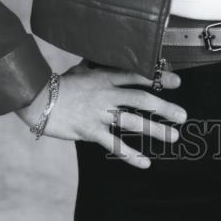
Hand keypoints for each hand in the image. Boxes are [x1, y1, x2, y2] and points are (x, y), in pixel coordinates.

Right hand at [15, 62, 186, 168]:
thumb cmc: (61, 83)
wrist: (38, 100)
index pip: (138, 75)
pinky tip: (145, 163)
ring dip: (156, 130)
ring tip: (173, 136)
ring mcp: (100, 114)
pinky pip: (114, 145)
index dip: (159, 78)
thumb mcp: (82, 68)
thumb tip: (108, 57)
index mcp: (106, 77)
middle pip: (142, 99)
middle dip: (165, 108)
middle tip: (182, 115)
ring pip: (133, 122)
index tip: (177, 82)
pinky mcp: (91, 132)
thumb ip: (99, 66)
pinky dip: (131, 155)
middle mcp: (106, 94)